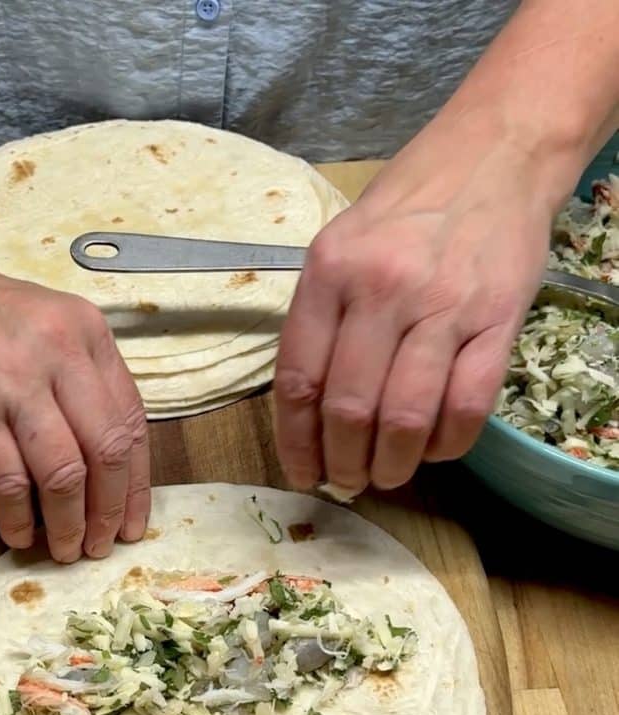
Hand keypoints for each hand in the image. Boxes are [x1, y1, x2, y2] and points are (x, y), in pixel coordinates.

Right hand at [0, 233, 149, 561]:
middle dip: (109, 511)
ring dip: (69, 523)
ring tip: (65, 550)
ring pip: (63, 473)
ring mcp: (11, 376)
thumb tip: (99, 458)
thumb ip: (72, 377)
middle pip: (108, 451)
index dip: (137, 482)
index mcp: (85, 329)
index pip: (131, 420)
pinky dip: (16, 516)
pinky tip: (18, 533)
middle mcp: (58, 349)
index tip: (132, 520)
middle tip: (102, 546)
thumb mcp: (36, 323)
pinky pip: (6, 478)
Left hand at [274, 132, 556, 494]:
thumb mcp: (341, 244)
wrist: (497, 153)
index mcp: (331, 271)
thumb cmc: (409, 205)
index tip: (301, 471)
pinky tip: (433, 449)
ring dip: (392, 465)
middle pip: (349, 408)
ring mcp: (444, 306)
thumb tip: (306, 408)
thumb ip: (320, 318)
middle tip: (347, 481)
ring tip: (386, 475)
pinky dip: (446, 445)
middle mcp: (382, 289)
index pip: (299, 379)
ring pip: (404, 418)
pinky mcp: (498, 321)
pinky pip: (467, 407)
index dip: (295, 441)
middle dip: (342, 463)